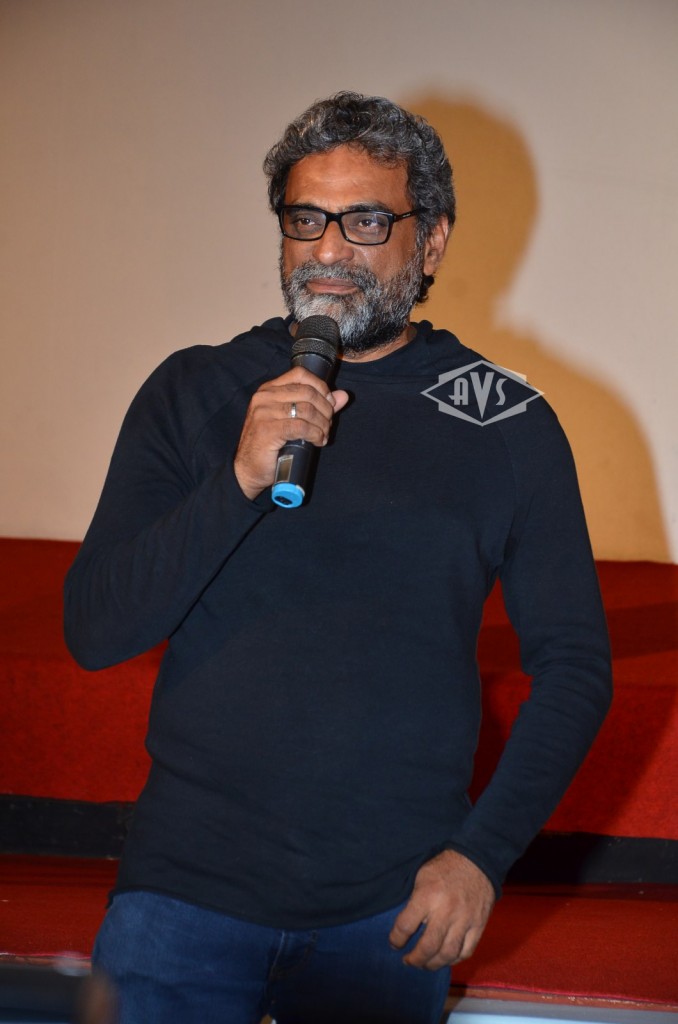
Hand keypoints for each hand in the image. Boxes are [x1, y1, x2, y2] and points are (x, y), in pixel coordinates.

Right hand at [234, 366, 348, 499]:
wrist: (247, 469)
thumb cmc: (269, 445)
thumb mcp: (292, 420)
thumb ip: (317, 406)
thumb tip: (343, 395)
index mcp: (268, 389)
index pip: (300, 374)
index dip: (321, 386)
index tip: (330, 403)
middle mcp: (264, 396)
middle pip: (307, 392)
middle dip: (325, 409)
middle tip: (328, 425)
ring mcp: (264, 412)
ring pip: (307, 409)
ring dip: (322, 424)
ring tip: (323, 436)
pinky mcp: (268, 430)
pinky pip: (301, 426)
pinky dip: (315, 434)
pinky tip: (317, 441)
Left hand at [389, 850, 494, 969]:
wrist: (476, 860)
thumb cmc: (444, 867)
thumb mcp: (421, 877)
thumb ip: (414, 902)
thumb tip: (405, 927)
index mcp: (427, 896)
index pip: (405, 926)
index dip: (396, 939)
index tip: (394, 943)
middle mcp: (446, 911)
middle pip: (428, 947)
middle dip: (415, 959)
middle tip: (408, 961)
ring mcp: (464, 920)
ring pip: (448, 954)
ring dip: (433, 964)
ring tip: (425, 964)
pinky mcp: (478, 925)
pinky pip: (466, 951)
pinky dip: (454, 960)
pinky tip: (445, 958)